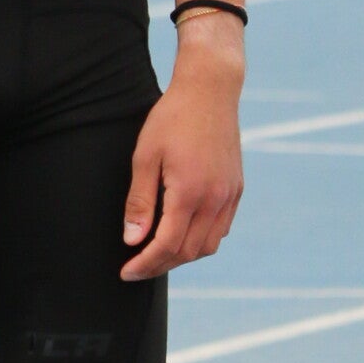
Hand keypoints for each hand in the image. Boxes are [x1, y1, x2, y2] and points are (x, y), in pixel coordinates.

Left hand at [121, 28, 243, 278]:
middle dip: (161, 265)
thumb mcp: (145, 156)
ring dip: (183, 256)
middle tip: (137, 267)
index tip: (127, 272)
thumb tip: (132, 240)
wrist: (210, 91)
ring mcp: (230, 195)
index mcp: (189, 192)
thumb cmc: (171, 119)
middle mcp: (215, 198)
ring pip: (209, 245)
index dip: (145, 264)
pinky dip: (201, 240)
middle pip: (189, 251)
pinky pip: (221, 228)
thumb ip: (139, 201)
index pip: (167, 245)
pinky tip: (182, 234)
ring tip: (157, 253)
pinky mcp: (236, 188)